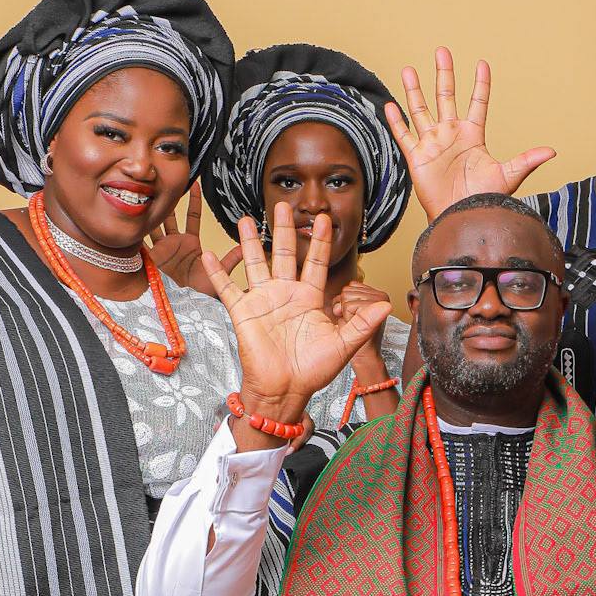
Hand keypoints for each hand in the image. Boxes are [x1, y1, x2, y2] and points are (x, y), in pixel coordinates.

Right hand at [145, 184, 240, 296]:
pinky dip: (139, 228)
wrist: (185, 304)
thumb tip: (247, 247)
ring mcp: (162, 247)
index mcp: (191, 242)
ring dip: (153, 209)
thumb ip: (231, 259)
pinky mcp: (152, 254)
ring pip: (156, 222)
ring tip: (149, 191)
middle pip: (171, 215)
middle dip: (169, 199)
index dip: (194, 200)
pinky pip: (144, 239)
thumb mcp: (220, 273)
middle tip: (167, 182)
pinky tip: (134, 214)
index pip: (192, 215)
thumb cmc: (201, 292)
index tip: (194, 183)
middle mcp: (175, 242)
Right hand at [202, 203, 390, 423]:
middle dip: (283, 229)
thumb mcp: (343, 345)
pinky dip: (218, 272)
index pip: (315, 263)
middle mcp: (285, 294)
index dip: (318, 242)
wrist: (286, 391)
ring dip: (249, 241)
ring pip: (255, 263)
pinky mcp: (243, 312)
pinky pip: (227, 288)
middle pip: (284, 254)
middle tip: (282, 205)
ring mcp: (263, 301)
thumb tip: (386, 305)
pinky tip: (209, 254)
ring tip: (243, 218)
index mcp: (308, 299)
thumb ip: (362, 323)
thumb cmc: (313, 372)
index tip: (323, 218)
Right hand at [385, 48, 555, 220]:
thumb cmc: (483, 200)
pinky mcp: (417, 156)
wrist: (461, 217)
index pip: (478, 103)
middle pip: (446, 96)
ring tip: (409, 70)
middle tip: (442, 51)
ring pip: (421, 110)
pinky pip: (404, 135)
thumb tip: (552, 151)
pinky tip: (390, 104)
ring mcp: (433, 143)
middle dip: (444, 74)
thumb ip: (527, 160)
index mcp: (473, 135)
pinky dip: (396, 121)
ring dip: (414, 90)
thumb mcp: (508, 176)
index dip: (481, 84)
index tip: (482, 64)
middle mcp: (451, 134)